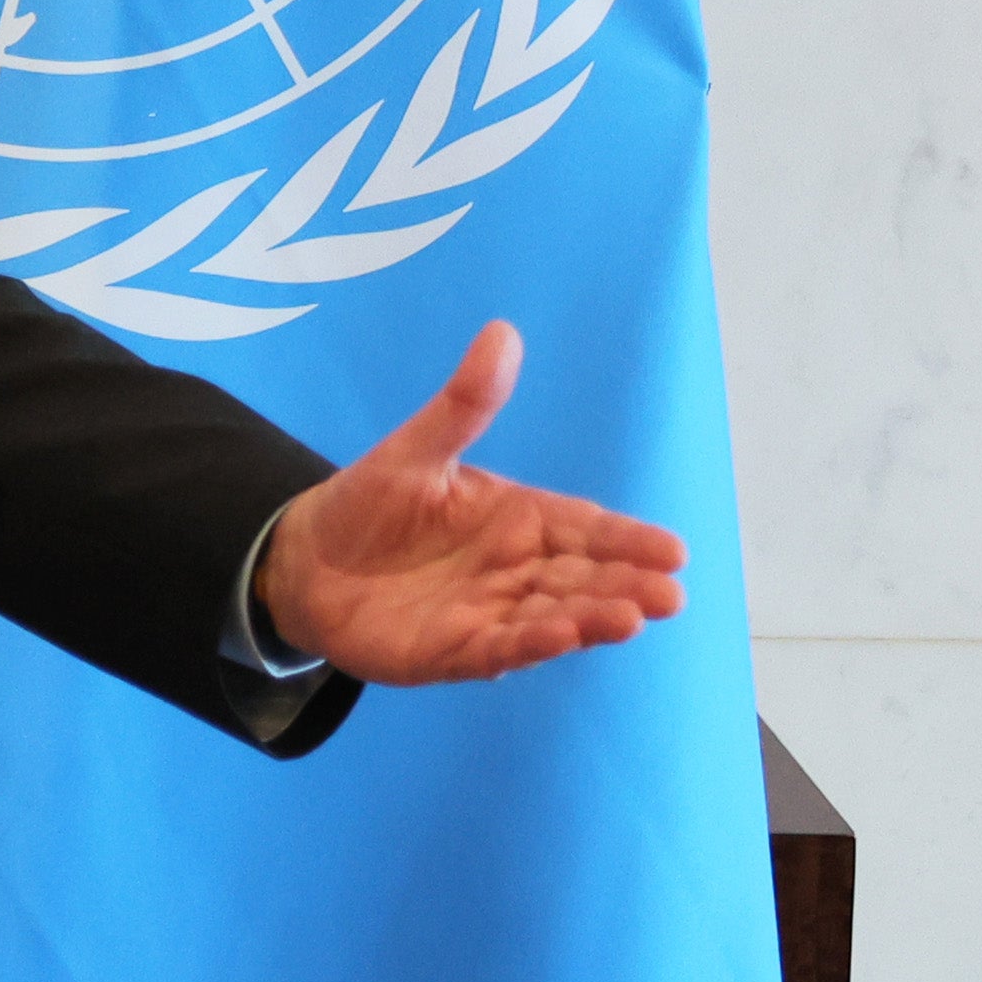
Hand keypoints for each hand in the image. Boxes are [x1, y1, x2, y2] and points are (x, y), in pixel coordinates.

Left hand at [260, 321, 688, 685]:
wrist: (307, 562)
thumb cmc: (372, 505)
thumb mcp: (416, 450)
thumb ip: (464, 403)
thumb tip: (501, 332)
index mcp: (520, 520)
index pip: (586, 530)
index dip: (629, 541)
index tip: (674, 550)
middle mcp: (517, 570)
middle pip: (583, 580)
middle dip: (628, 588)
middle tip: (670, 595)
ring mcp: (491, 612)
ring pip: (553, 618)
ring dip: (590, 621)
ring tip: (630, 618)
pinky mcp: (454, 650)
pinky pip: (499, 647)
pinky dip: (529, 644)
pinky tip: (559, 637)